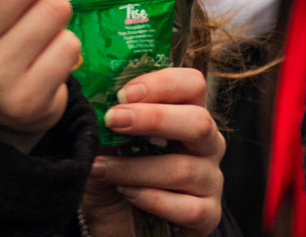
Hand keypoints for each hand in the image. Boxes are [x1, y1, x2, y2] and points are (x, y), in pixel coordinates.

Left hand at [81, 68, 226, 236]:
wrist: (124, 227)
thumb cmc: (120, 178)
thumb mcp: (109, 146)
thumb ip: (110, 122)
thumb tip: (94, 96)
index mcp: (188, 115)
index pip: (192, 85)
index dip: (162, 84)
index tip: (124, 92)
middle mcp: (207, 144)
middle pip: (198, 121)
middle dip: (154, 118)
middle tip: (113, 120)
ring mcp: (211, 180)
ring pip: (182, 168)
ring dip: (135, 168)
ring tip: (102, 169)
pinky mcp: (208, 214)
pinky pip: (187, 207)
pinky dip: (151, 200)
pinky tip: (127, 195)